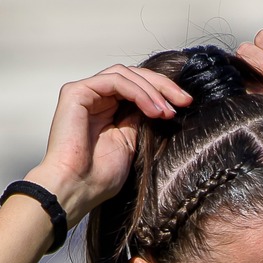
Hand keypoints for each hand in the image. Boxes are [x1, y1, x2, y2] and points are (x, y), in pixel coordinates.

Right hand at [28, 64, 191, 219]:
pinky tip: (153, 110)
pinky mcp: (76, 92)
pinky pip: (115, 81)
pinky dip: (138, 92)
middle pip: (133, 76)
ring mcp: (84, 92)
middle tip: (184, 101)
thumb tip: (162, 104)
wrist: (76, 188)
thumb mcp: (130, 142)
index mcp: (106, 108)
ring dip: (152, 90)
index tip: (186, 104)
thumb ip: (140, 119)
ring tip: (167, 112)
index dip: (163, 92)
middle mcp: (94, 97)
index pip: (137, 87)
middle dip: (163, 86)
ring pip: (125, 74)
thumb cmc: (99, 176)